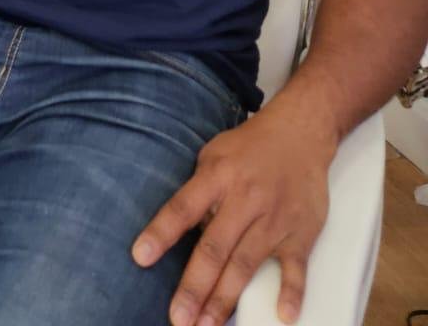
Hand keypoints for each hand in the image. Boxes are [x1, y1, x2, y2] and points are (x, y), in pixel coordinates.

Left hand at [132, 102, 335, 325]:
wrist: (300, 133)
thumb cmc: (249, 147)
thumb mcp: (213, 155)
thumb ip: (199, 192)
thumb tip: (186, 232)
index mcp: (217, 177)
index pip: (182, 208)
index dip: (161, 233)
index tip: (140, 257)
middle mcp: (244, 200)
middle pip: (214, 248)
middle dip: (195, 287)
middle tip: (179, 319)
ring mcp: (274, 219)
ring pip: (246, 264)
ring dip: (226, 299)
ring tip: (207, 325)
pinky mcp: (300, 233)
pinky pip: (295, 268)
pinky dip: (290, 292)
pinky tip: (281, 316)